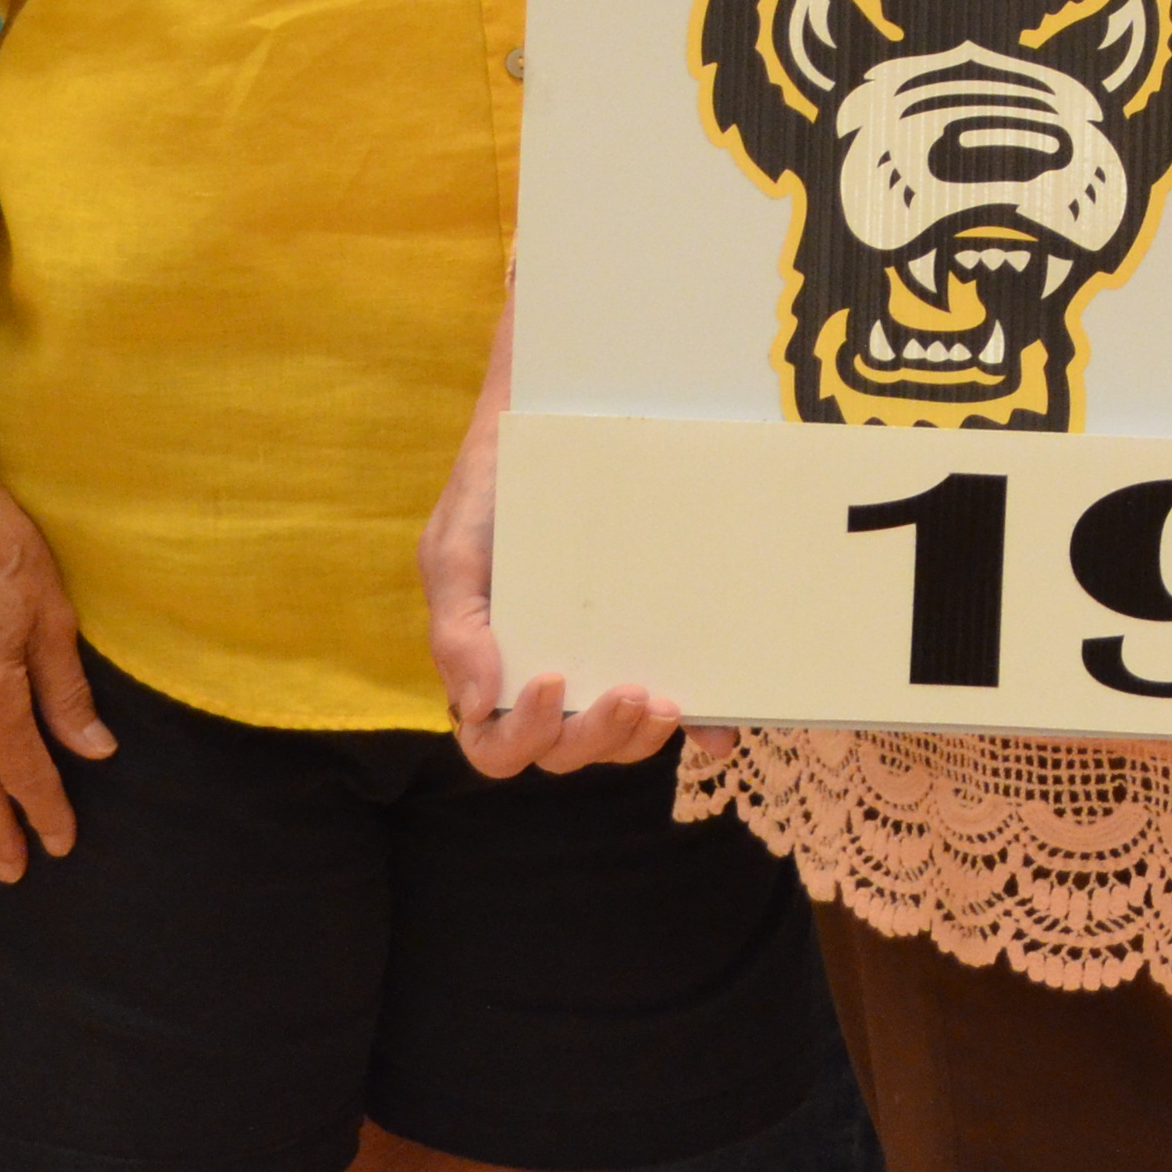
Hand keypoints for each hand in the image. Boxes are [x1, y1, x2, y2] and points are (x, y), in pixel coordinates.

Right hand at [424, 327, 704, 780]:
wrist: (548, 421)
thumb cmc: (490, 492)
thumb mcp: (454, 552)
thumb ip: (456, 628)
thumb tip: (475, 705)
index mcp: (489, 670)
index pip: (497, 742)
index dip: (523, 733)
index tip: (549, 679)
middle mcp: (546, 679)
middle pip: (563, 749)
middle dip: (596, 735)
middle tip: (633, 692)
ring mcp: (599, 664)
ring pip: (615, 740)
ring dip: (638, 737)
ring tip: (666, 701)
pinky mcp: (649, 643)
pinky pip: (671, 706)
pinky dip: (698, 729)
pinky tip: (717, 734)